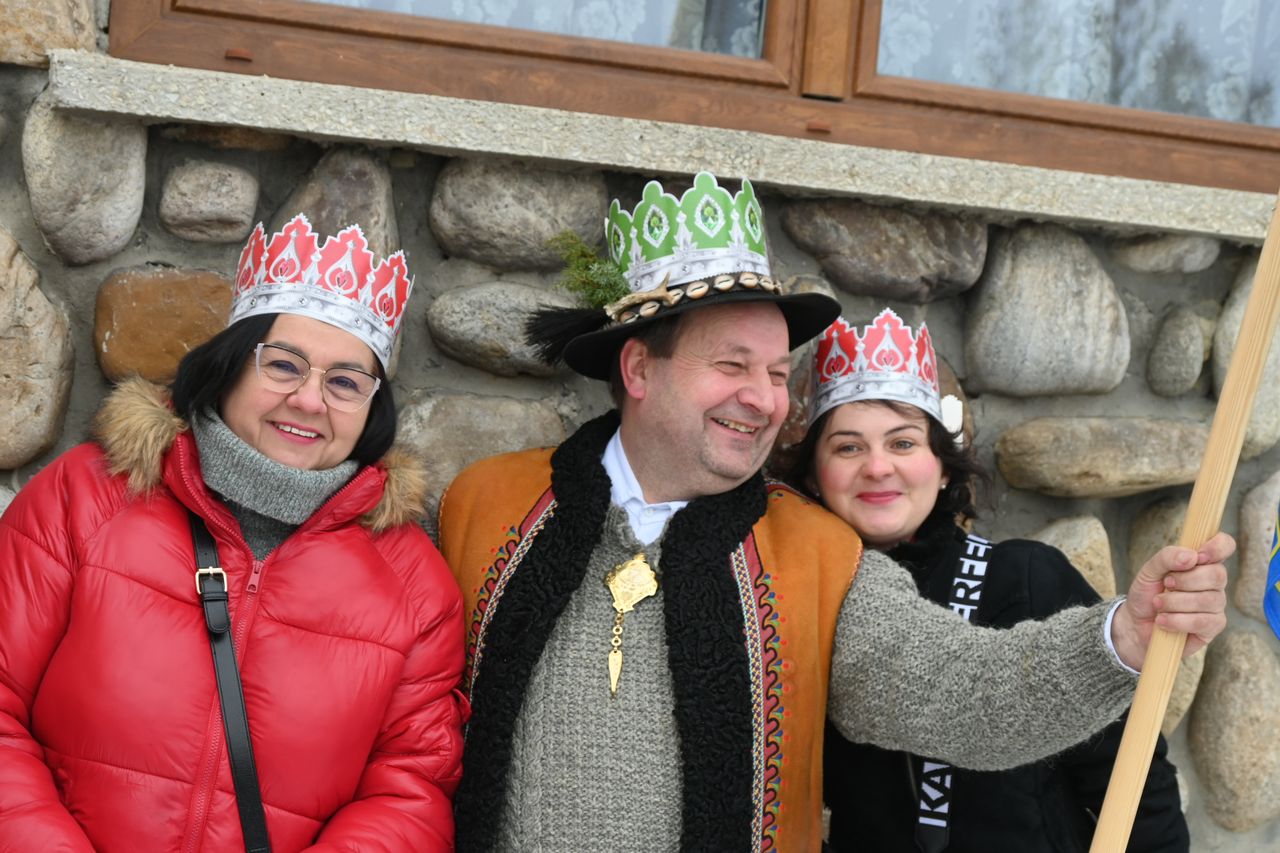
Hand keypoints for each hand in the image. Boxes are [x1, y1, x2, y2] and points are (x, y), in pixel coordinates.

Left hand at [1111, 532, 1232, 668]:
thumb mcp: (1149, 571)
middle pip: (1217, 574)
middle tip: (1165, 585)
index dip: (1217, 547)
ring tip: (1158, 604)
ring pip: (1208, 599)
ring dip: (1175, 602)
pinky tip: (1163, 621)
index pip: (1225, 545)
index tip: (1197, 556)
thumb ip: (1167, 557)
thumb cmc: (1147, 593)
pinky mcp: (1213, 627)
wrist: (1136, 624)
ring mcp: (1216, 605)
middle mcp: (1214, 582)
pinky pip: (1203, 622)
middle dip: (1186, 580)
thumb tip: (1191, 556)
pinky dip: (1178, 621)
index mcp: (1202, 562)